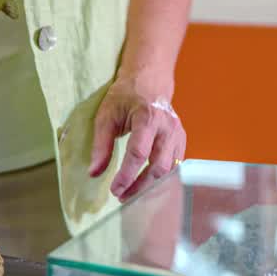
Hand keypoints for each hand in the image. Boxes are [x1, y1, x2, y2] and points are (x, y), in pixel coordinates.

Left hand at [89, 71, 185, 200]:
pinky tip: (146, 182)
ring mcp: (178, 133)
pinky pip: (174, 164)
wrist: (149, 79)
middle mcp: (168, 127)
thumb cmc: (125, 95)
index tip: (115, 190)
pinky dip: (161, 177)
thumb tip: (94, 173)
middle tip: (121, 196)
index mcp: (147, 118)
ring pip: (168, 169)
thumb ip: (101, 145)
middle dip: (140, 185)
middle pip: (157, 166)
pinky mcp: (181, 139)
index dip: (127, 175)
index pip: (138, 153)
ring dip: (150, 184)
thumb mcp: (106, 115)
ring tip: (131, 192)